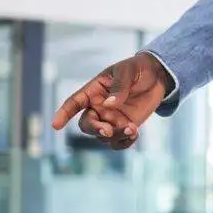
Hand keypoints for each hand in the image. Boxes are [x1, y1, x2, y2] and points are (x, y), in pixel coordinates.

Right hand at [51, 53, 171, 149]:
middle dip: (95, 129)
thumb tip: (109, 104)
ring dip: (116, 136)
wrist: (157, 77)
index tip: (55, 125)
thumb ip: (119, 86)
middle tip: (107, 131)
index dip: (63, 114)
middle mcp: (98, 108)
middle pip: (87, 124)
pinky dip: (125, 142)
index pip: (74, 103)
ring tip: (132, 129)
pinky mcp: (124, 128)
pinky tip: (134, 134)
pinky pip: (118, 142)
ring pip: (103, 136)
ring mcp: (111, 119)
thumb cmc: (137, 69)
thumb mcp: (128, 71)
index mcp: (93, 91)